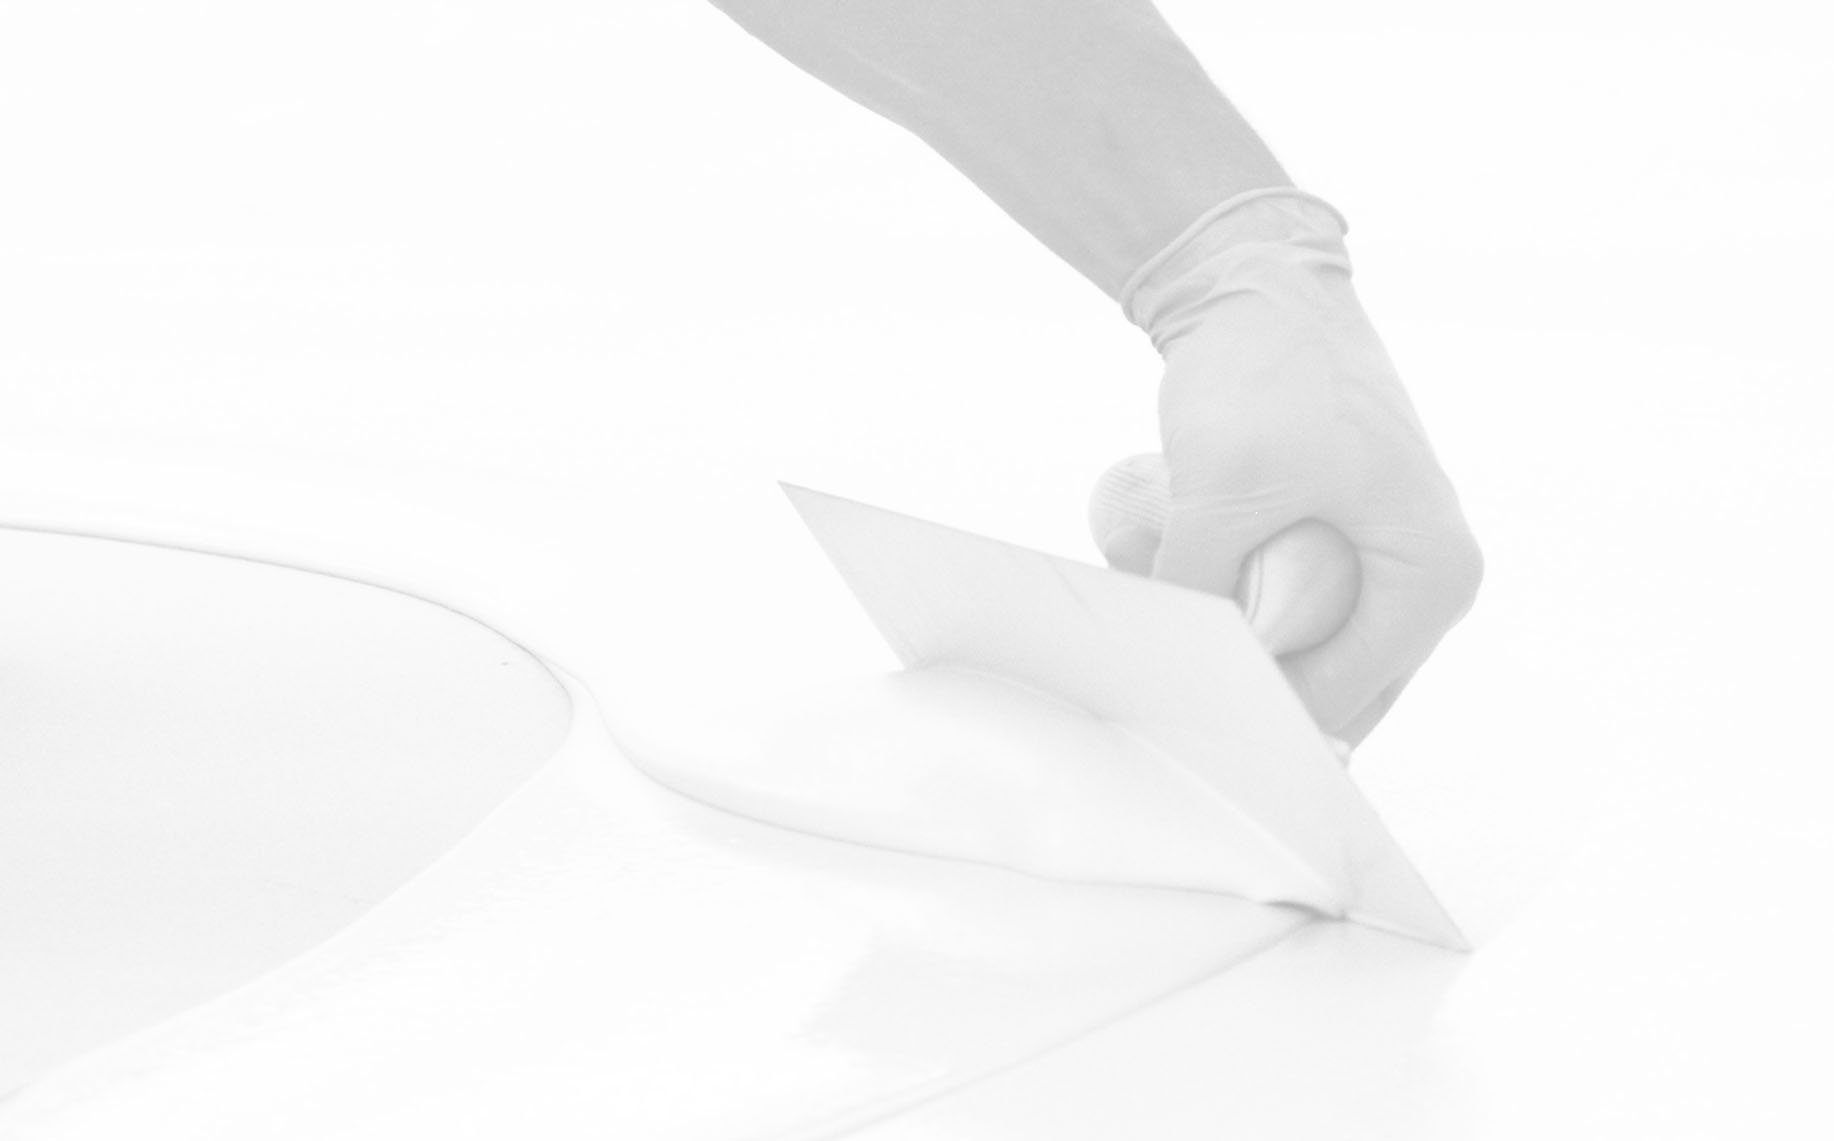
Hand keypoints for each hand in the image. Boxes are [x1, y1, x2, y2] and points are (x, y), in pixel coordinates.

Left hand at [1089, 190, 1481, 745]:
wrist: (1259, 285)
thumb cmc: (1261, 375)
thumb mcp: (1219, 494)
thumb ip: (1198, 591)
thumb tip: (1164, 669)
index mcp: (1432, 577)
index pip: (1338, 698)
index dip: (1254, 711)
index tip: (1177, 710)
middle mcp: (1432, 581)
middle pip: (1333, 689)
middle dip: (1251, 684)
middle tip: (1168, 676)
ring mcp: (1396, 562)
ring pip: (1311, 654)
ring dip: (1243, 648)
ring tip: (1171, 616)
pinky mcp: (1354, 543)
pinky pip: (1301, 615)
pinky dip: (1245, 614)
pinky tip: (1183, 594)